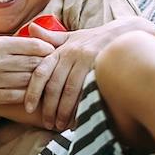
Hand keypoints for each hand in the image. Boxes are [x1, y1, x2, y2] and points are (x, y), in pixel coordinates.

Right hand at [0, 36, 52, 106]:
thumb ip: (10, 44)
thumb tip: (38, 42)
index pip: (32, 46)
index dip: (47, 49)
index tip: (54, 52)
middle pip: (33, 64)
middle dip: (47, 66)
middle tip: (57, 67)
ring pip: (26, 81)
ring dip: (39, 81)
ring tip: (49, 81)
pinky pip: (16, 96)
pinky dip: (27, 95)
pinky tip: (33, 93)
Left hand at [20, 18, 154, 128]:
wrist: (126, 34)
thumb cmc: (94, 39)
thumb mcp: (72, 36)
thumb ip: (51, 38)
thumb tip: (31, 28)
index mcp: (61, 50)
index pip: (41, 73)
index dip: (33, 92)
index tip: (29, 108)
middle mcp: (72, 54)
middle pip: (55, 86)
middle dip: (49, 108)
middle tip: (48, 124)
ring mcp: (88, 61)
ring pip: (71, 91)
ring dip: (64, 111)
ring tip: (61, 126)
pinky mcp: (102, 69)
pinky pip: (88, 91)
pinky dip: (82, 107)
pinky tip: (79, 119)